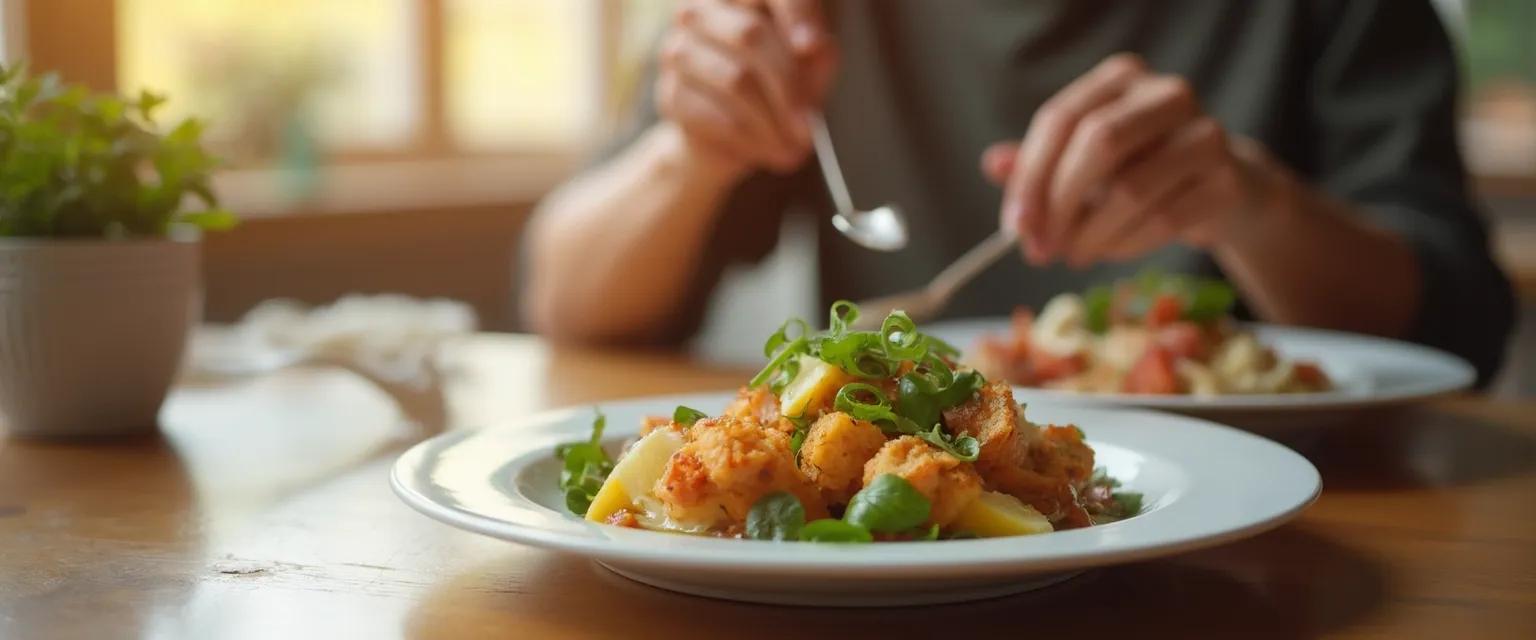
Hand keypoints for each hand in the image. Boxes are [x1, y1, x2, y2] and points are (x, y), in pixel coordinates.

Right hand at [655, 0, 837, 176]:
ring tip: (795, 147)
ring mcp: (678, 50)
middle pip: (750, 35)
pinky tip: (767, 151)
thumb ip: (818, 53)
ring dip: (771, 121)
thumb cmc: (775, 91)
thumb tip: (814, 46)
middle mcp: (700, 11)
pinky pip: (714, 115)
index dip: (793, 13)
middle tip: (809, 125)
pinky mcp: (670, 93)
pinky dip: (748, 139)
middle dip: (787, 85)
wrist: (730, 139)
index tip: (811, 46)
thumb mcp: (809, 70)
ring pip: (734, 79)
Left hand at [984, 53, 1269, 266]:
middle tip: (1039, 250)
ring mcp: (1205, 133)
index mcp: (1121, 78)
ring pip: (1130, 189)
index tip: (1013, 227)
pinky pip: (1163, 220)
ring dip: (1091, 234)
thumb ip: (1038, 163)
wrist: (1221, 187)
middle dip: (1059, 204)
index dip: (1030, 176)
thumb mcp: (1083, 163)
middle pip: (1099, 143)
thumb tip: (992, 163)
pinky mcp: (1226, 178)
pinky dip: (1126, 245)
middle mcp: (1166, 93)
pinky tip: (1111, 251)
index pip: (1061, 119)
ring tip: (1075, 254)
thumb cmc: (1139, 170)